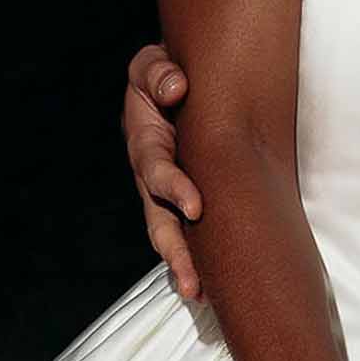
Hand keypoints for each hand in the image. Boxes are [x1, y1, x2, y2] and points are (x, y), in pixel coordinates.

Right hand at [122, 45, 201, 298]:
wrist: (179, 84)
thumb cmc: (166, 75)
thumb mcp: (153, 65)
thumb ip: (158, 72)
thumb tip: (176, 87)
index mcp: (146, 144)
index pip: (155, 171)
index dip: (173, 189)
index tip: (195, 207)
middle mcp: (153, 178)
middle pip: (159, 221)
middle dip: (175, 252)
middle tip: (192, 281)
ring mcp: (167, 198)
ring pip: (171, 237)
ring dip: (184, 267)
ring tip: (201, 295)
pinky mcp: (186, 207)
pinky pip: (190, 238)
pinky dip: (198, 262)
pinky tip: (213, 290)